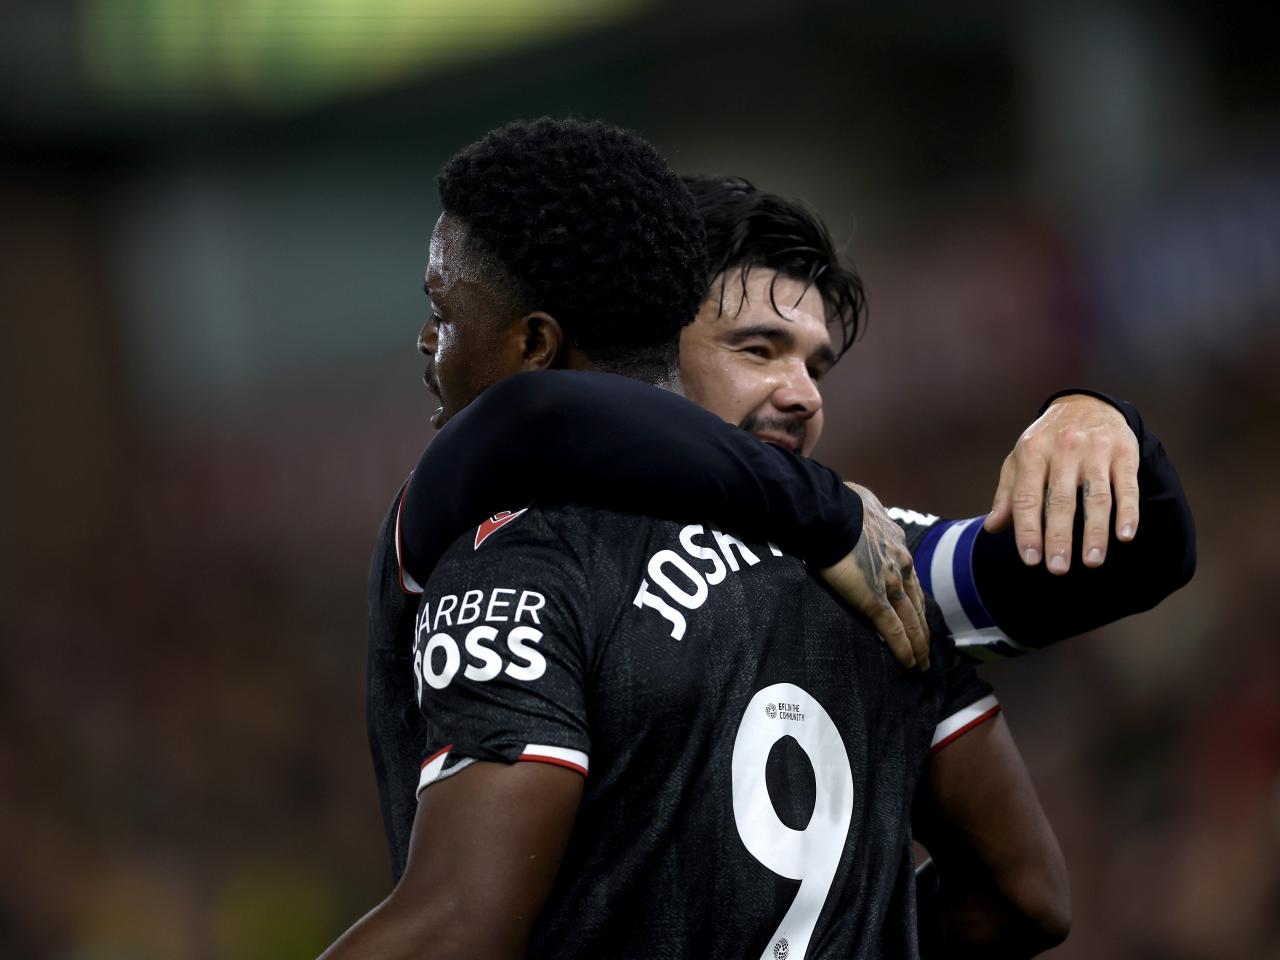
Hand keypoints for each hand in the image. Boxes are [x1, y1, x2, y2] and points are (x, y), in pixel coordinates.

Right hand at [819, 483, 929, 669]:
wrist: (830, 514)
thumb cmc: (839, 505)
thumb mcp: (864, 504)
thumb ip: (868, 513)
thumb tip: (861, 505)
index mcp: (897, 544)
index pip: (911, 578)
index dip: (916, 599)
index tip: (918, 614)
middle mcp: (901, 565)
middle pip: (917, 603)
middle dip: (923, 627)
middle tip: (928, 649)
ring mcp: (891, 585)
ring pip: (911, 621)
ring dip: (919, 644)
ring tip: (922, 664)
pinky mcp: (875, 601)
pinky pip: (894, 630)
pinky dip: (904, 649)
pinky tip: (910, 664)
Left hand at [984, 394, 1139, 574]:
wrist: (1087, 404)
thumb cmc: (1047, 441)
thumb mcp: (1020, 459)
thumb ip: (1008, 494)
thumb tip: (992, 527)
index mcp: (1032, 452)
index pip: (1026, 498)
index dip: (1028, 531)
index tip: (1031, 560)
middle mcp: (1064, 450)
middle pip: (1060, 501)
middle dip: (1059, 538)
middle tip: (1058, 569)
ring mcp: (1096, 451)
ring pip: (1096, 498)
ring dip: (1095, 533)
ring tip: (1092, 562)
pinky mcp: (1124, 453)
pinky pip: (1127, 487)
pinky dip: (1128, 512)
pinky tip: (1125, 536)